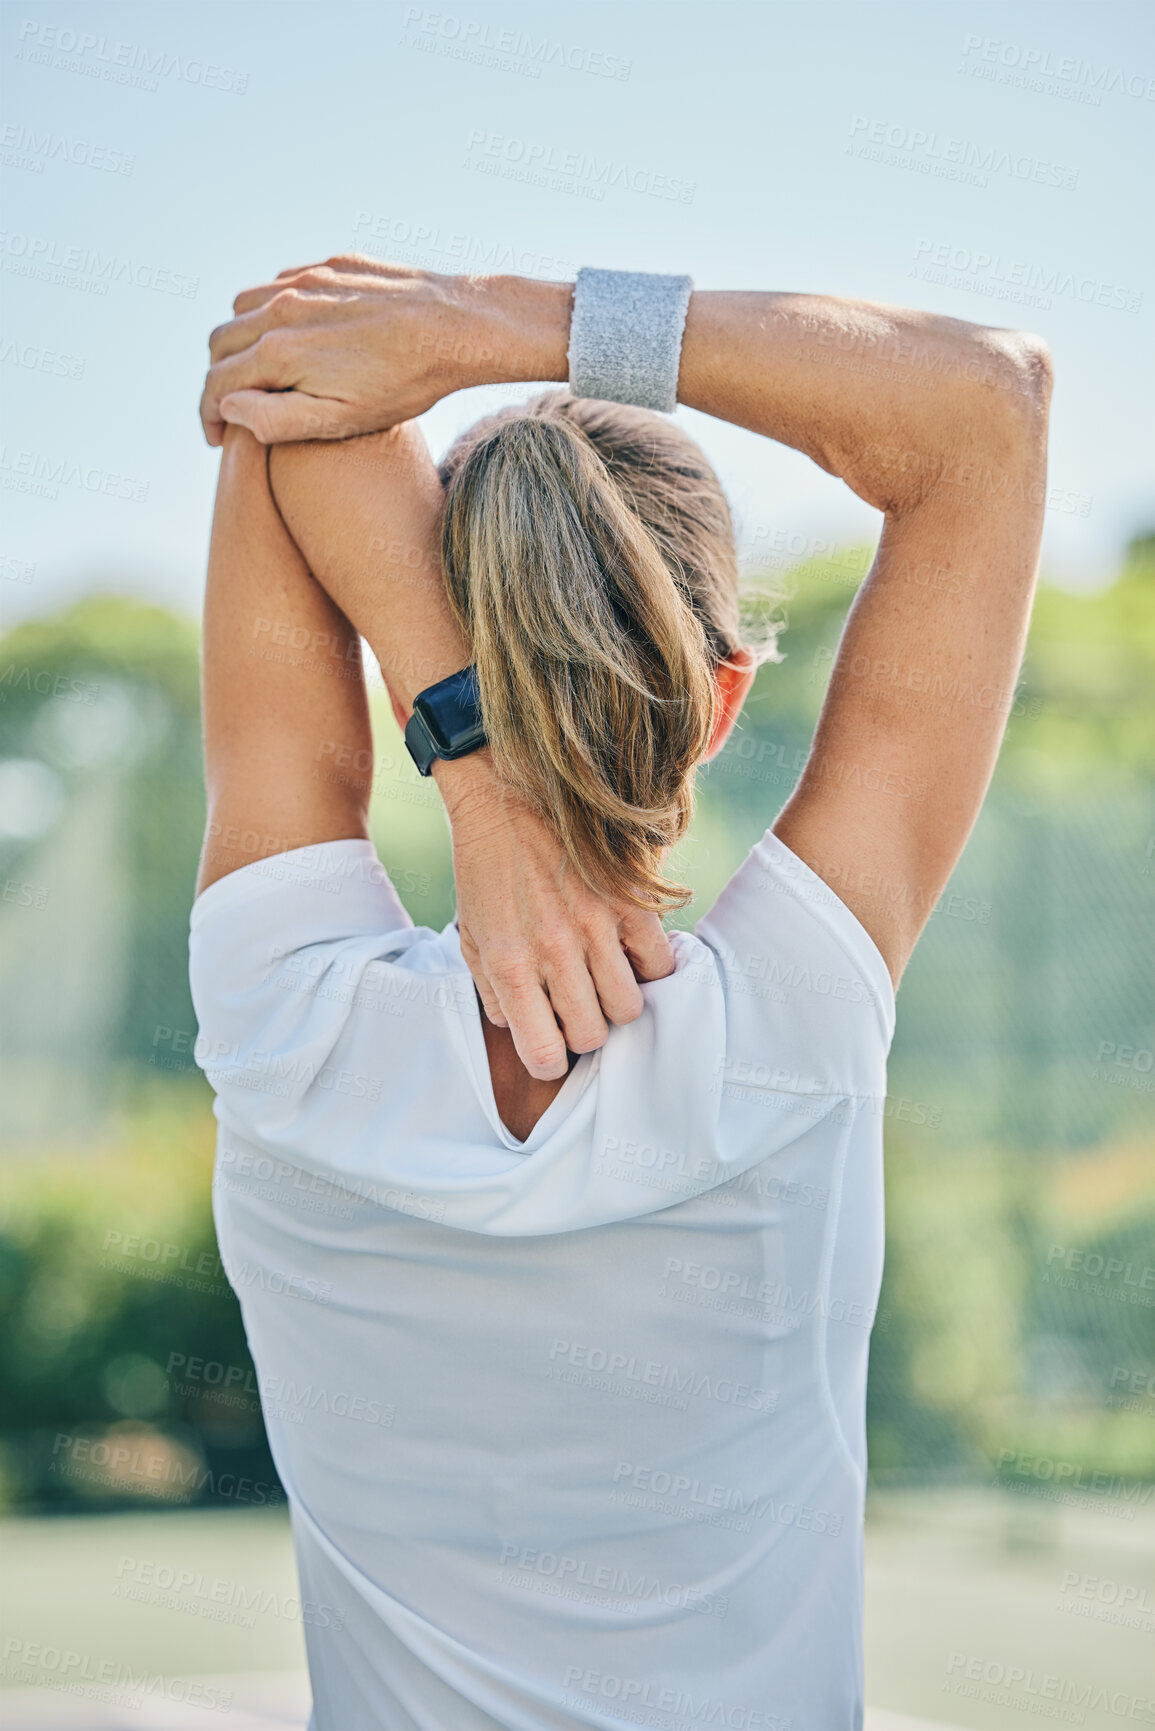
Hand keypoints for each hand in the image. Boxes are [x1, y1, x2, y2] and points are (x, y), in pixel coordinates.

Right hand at [199, 256, 569, 446]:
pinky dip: (268, 312)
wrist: (457, 326)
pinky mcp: (331, 265)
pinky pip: (280, 283)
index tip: (218, 439)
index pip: (216, 382)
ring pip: (243, 306)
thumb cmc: (404, 384)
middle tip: (231, 411)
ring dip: (237, 341)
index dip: (208, 416)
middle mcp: (283, 307)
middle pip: (220, 341)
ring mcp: (307, 280)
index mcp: (279, 349)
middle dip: (216, 378)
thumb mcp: (340, 420)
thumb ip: (276, 419)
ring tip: (254, 373)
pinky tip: (290, 335)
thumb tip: (230, 407)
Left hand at [436, 756, 675, 1080]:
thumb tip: (520, 1028)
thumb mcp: (470, 933)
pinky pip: (660, 962)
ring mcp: (597, 926)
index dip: (550, 1060)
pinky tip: (629, 953)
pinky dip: (648, 968)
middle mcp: (555, 951)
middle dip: (584, 1030)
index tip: (551, 1048)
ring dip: (616, 1002)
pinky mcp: (630, 901)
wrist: (507, 792)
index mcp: (509, 964)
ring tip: (602, 980)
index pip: (545, 1053)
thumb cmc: (484, 866)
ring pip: (631, 1007)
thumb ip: (492, 990)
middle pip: (594, 1035)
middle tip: (576, 1006)